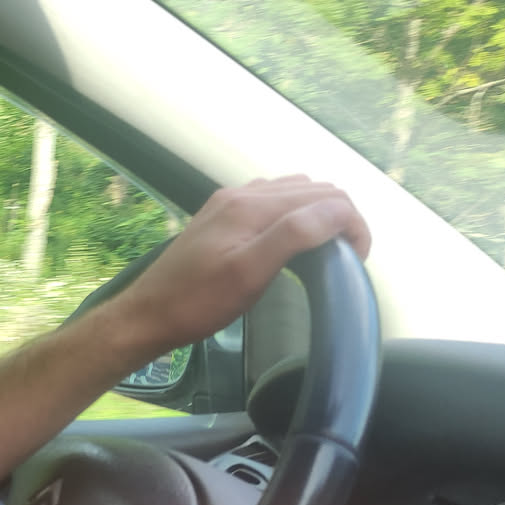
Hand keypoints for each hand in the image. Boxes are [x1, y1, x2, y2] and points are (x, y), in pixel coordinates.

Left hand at [106, 177, 370, 358]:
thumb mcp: (250, 272)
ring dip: (319, 213)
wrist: (148, 314)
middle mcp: (242, 194)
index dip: (352, 224)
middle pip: (312, 190)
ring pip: (293, 192)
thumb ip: (294, 235)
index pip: (325, 197)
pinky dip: (295, 214)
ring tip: (328, 249)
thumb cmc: (199, 302)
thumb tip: (338, 210)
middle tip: (348, 258)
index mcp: (251, 205)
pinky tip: (294, 240)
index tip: (357, 261)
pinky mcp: (221, 216)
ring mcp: (229, 203)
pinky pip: (271, 201)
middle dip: (340, 216)